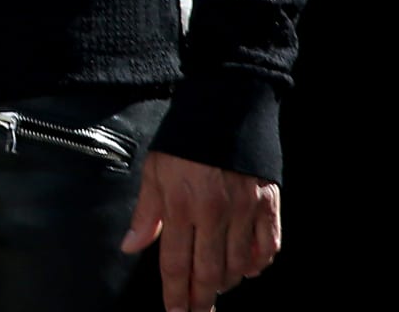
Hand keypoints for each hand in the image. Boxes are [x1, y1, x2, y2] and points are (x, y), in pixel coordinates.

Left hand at [122, 152, 279, 310]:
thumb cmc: (184, 140)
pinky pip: (267, 247)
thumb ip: (144, 214)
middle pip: (208, 272)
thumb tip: (130, 247)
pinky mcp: (268, 205)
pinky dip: (258, 263)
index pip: (175, 263)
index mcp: (181, 205)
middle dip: (200, 300)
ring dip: (226, 282)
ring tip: (215, 289)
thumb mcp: (154, 170)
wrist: (224, 106)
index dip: (174, 294)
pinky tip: (247, 270)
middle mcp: (214, 213)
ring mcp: (245, 211)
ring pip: (238, 265)